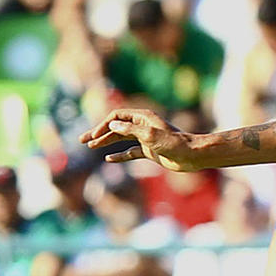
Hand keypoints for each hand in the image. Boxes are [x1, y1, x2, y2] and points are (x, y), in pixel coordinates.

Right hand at [80, 107, 202, 170]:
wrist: (192, 156)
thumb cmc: (174, 143)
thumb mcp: (150, 135)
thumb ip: (130, 129)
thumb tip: (111, 124)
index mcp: (143, 117)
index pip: (116, 116)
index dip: (103, 125)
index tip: (94, 136)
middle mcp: (143, 126)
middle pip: (116, 126)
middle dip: (99, 133)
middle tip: (82, 140)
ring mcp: (145, 138)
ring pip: (121, 138)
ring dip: (106, 142)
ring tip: (91, 147)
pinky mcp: (150, 150)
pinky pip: (130, 152)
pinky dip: (120, 155)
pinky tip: (109, 159)